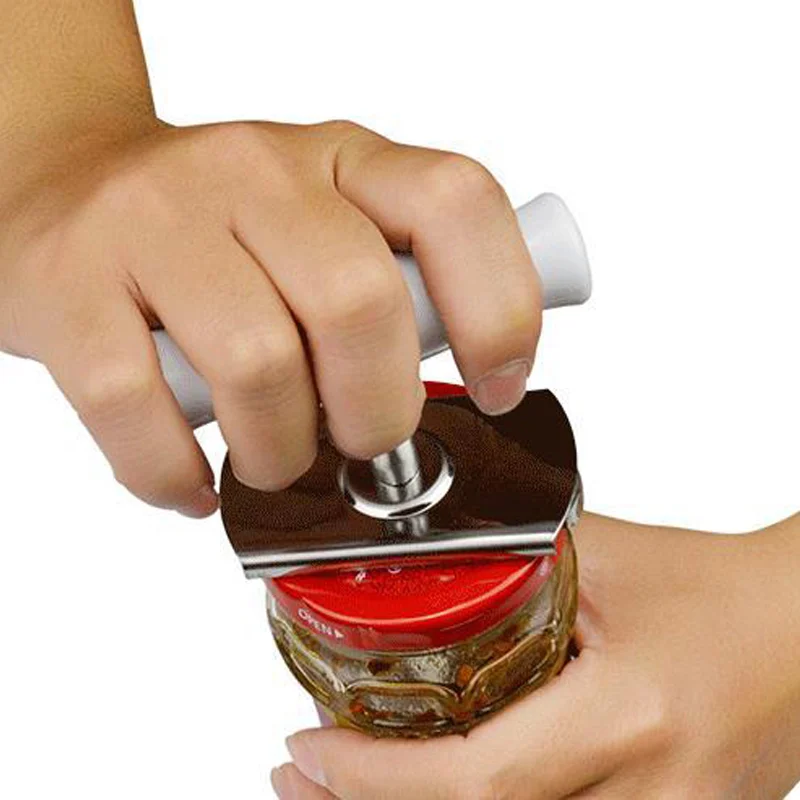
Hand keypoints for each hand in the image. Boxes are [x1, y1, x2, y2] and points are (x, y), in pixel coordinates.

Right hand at [0, 120, 539, 515]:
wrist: (69, 183)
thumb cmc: (219, 228)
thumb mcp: (327, 219)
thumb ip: (401, 283)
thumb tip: (475, 382)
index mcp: (342, 160)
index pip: (454, 205)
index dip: (500, 312)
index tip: (497, 388)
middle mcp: (255, 174)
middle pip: (358, 305)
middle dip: (378, 416)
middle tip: (362, 445)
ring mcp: (158, 221)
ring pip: (257, 365)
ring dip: (280, 453)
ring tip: (273, 461)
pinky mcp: (71, 281)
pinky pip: (137, 406)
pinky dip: (176, 470)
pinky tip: (193, 476)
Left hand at [276, 513, 799, 798]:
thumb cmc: (722, 591)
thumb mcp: (610, 555)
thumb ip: (518, 551)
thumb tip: (433, 547)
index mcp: (633, 717)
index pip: (479, 779)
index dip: (377, 777)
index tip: (309, 748)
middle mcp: (650, 795)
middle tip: (295, 784)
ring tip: (339, 795)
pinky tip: (438, 792)